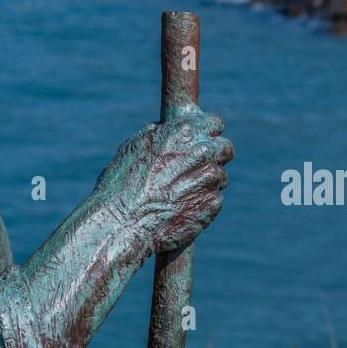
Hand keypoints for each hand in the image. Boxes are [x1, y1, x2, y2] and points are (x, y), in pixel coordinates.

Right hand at [95, 110, 231, 254]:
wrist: (121, 224)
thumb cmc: (121, 185)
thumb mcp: (134, 147)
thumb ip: (159, 134)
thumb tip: (171, 130)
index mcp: (181, 133)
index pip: (214, 123)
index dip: (208, 133)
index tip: (203, 141)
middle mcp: (199, 153)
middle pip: (225, 148)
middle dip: (216, 155)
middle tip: (201, 166)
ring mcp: (207, 180)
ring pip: (221, 175)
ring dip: (208, 182)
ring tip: (185, 192)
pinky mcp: (211, 205)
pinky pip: (215, 199)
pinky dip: (203, 203)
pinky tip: (183, 208)